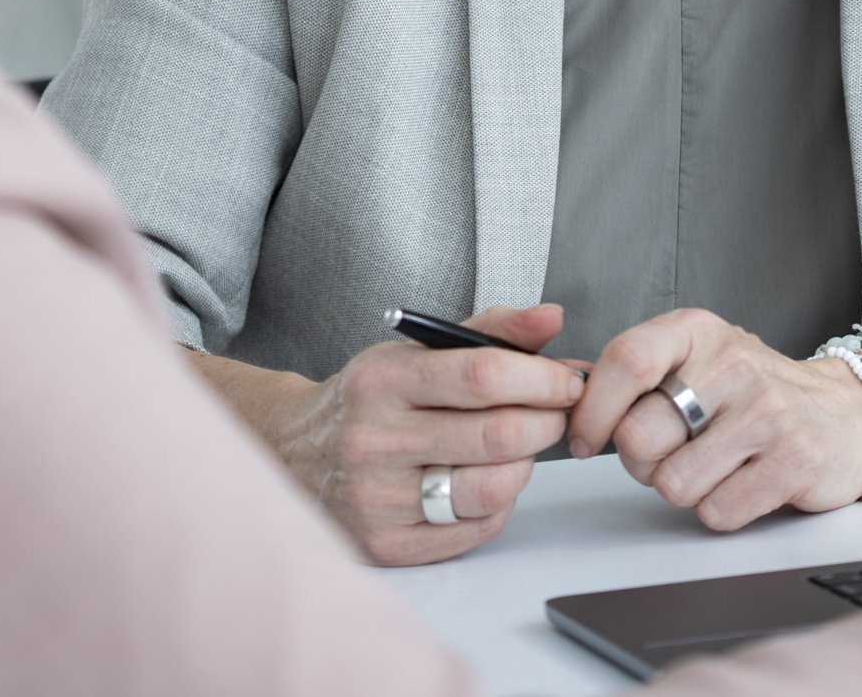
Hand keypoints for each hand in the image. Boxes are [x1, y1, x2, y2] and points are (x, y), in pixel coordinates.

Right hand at [276, 303, 583, 565]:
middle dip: (546, 421)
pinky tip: (489, 480)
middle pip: (496, 435)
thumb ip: (490, 331)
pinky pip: (477, 529)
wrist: (295, 454)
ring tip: (519, 447)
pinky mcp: (388, 544)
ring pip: (492, 487)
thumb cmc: (371, 400)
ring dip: (526, 465)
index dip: (540, 378)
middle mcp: (374, 440)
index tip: (566, 381)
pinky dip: (500, 503)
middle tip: (554, 413)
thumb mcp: (416, 351)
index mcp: (382, 381)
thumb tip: (551, 317)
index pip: (481, 375)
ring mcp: (378, 498)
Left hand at [564, 308, 861, 530]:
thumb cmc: (755, 392)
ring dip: (683, 489)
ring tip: (712, 465)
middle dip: (640, 462)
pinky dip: (721, 509)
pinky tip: (743, 482)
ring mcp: (769, 412)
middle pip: (639, 437)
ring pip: (674, 484)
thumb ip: (635, 373)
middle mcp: (734, 364)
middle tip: (669, 453)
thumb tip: (562, 391)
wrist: (847, 414)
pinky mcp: (795, 462)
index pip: (624, 361)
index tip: (585, 439)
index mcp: (698, 331)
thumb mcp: (697, 358)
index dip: (592, 411)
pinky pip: (718, 512)